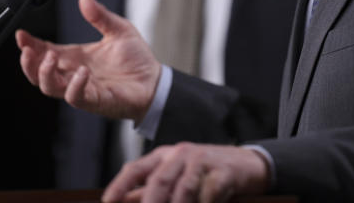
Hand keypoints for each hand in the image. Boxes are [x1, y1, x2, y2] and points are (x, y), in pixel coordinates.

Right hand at [15, 0, 161, 120]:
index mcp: (75, 57)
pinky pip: (76, 97)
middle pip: (38, 73)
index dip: (30, 44)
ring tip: (50, 57)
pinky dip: (74, 86)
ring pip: (50, 87)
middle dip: (28, 62)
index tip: (20, 34)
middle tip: (27, 49)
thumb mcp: (118, 29)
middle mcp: (73, 73)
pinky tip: (82, 72)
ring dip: (44, 73)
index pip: (44, 51)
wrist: (155, 81)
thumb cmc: (135, 58)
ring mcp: (82, 88)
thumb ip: (100, 15)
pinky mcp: (95, 100)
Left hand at [102, 143, 269, 202]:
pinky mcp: (223, 173)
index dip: (120, 185)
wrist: (246, 164)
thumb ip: (149, 188)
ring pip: (184, 189)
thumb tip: (124, 199)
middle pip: (160, 180)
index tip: (107, 202)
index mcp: (164, 155)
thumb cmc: (204, 172)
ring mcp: (203, 161)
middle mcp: (181, 154)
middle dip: (151, 202)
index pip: (137, 168)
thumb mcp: (175, 176)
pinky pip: (209, 194)